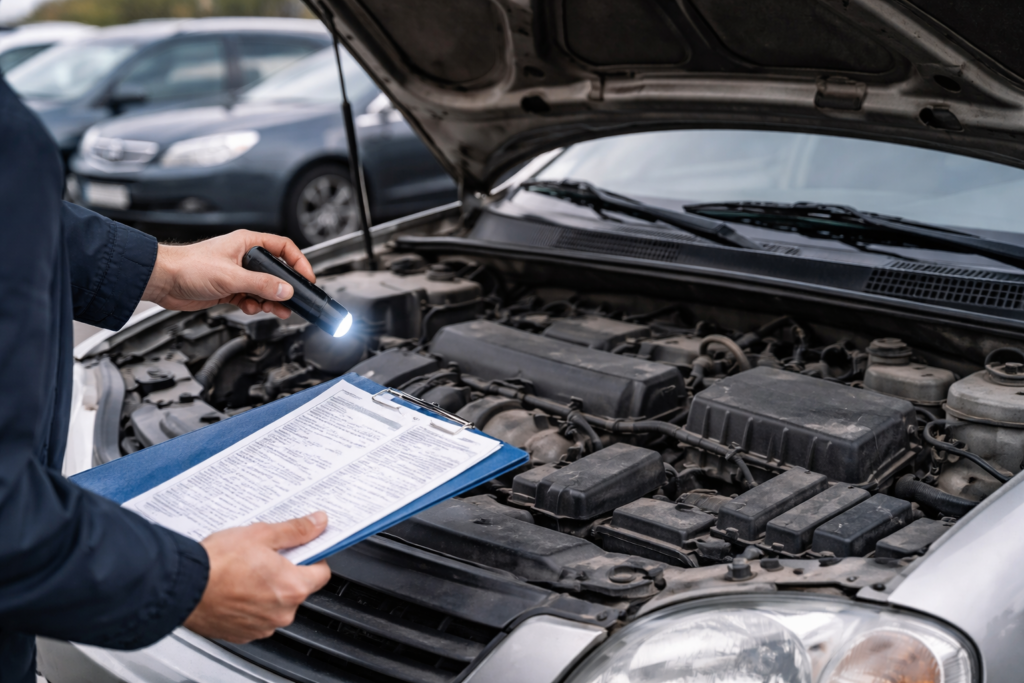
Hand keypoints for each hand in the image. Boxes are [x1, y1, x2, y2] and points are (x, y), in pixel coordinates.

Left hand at [142, 230, 315, 318]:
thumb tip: (287, 290)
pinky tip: (250, 308)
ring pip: (263, 288)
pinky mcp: (228, 289)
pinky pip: (250, 298)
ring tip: (275, 310)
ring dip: (269, 300)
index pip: (283, 248)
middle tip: (293, 300)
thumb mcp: (232, 276)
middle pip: (275, 272)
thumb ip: (262, 284)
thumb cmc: (188, 266)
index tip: (307, 278)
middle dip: (284, 288)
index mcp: (247, 243)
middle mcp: (244, 257)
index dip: (298, 262)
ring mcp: (236, 273)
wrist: (163, 281)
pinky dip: (253, 305)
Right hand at [183, 512, 331, 642]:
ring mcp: (262, 626)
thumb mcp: (262, 534)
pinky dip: (249, 604)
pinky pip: (255, 617)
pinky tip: (234, 588)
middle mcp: (282, 612)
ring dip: (267, 589)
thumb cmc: (218, 562)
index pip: (322, 572)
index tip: (300, 548)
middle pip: (297, 588)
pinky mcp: (242, 634)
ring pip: (275, 604)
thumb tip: (318, 522)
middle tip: (265, 555)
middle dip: (286, 572)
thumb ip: (296, 530)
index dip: (312, 556)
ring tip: (245, 571)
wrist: (182, 586)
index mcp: (293, 587)